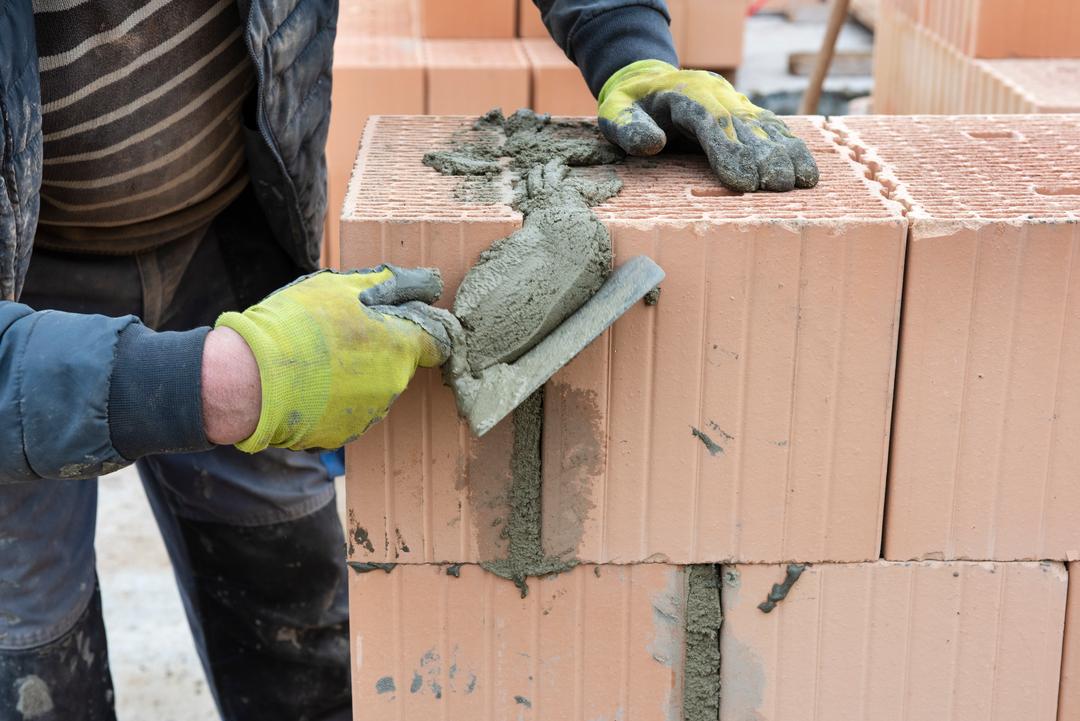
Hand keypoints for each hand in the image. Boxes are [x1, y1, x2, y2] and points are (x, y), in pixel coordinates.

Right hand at [214, 266, 458, 451]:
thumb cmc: (297, 324)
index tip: (405, 323)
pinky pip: (350, 411)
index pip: (439, 342)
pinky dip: (337, 398)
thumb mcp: (344, 288)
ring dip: (358, 374)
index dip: (424, 329)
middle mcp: (394, 384)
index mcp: (400, 346)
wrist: (252, 378)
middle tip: (343, 334)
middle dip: (382, 349)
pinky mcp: (345, 433)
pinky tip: (310, 383)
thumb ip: (393, 286)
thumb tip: (429, 284)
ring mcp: (371, 413)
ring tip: (319, 359)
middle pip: (402, 363)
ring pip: (375, 387)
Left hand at [597, 60, 818, 191]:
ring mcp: (735, 101)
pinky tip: (806, 171)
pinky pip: (773, 128)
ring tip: (801, 183)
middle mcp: (717, 94)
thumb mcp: (615, 112)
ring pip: (766, 126)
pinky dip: (791, 148)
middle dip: (765, 158)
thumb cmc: (630, 104)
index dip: (731, 152)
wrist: (647, 81)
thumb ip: (628, 128)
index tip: (745, 183)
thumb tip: (652, 144)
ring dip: (786, 154)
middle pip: (746, 126)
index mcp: (686, 94)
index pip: (713, 122)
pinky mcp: (745, 112)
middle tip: (779, 188)